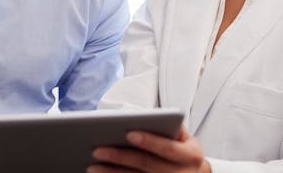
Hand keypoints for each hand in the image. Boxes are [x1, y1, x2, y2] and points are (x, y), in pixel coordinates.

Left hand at [87, 125, 210, 172]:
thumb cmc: (185, 155)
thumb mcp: (187, 140)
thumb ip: (173, 128)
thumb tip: (151, 117)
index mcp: (190, 155)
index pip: (167, 147)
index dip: (149, 141)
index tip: (129, 133)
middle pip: (146, 165)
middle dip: (121, 157)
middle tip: (98, 150)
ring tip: (92, 166)